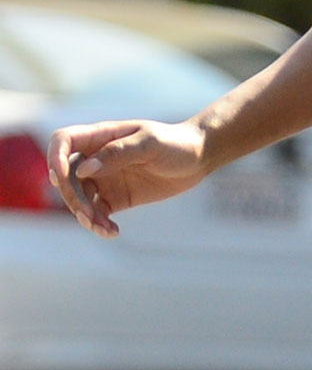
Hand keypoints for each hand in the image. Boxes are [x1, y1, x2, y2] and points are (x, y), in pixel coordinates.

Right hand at [49, 119, 210, 236]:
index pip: (63, 141)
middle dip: (72, 197)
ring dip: (85, 216)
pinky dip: (99, 224)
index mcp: (100, 137)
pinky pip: (98, 213)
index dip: (54, 158)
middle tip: (90, 215)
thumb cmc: (175, 143)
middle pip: (67, 177)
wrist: (198, 158)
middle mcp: (96, 158)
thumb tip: (85, 169)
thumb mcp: (150, 143)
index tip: (59, 177)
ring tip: (104, 228)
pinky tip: (112, 232)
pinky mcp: (116, 198)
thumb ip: (118, 153)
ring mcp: (104, 179)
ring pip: (80, 199)